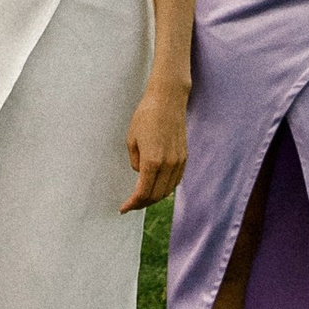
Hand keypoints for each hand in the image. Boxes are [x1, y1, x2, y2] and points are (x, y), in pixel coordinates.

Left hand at [120, 79, 188, 210]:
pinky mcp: (185, 157)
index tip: (123, 208)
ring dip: (154, 197)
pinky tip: (157, 187)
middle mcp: (168, 164)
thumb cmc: (146, 116)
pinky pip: (176, 180)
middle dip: (142, 203)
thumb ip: (136, 162)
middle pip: (156, 195)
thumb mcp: (131, 140)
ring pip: (168, 190)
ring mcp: (179, 161)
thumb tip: (141, 174)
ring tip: (142, 198)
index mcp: (152, 161)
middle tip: (131, 205)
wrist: (167, 100)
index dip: (132, 203)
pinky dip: (166, 188)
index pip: (143, 192)